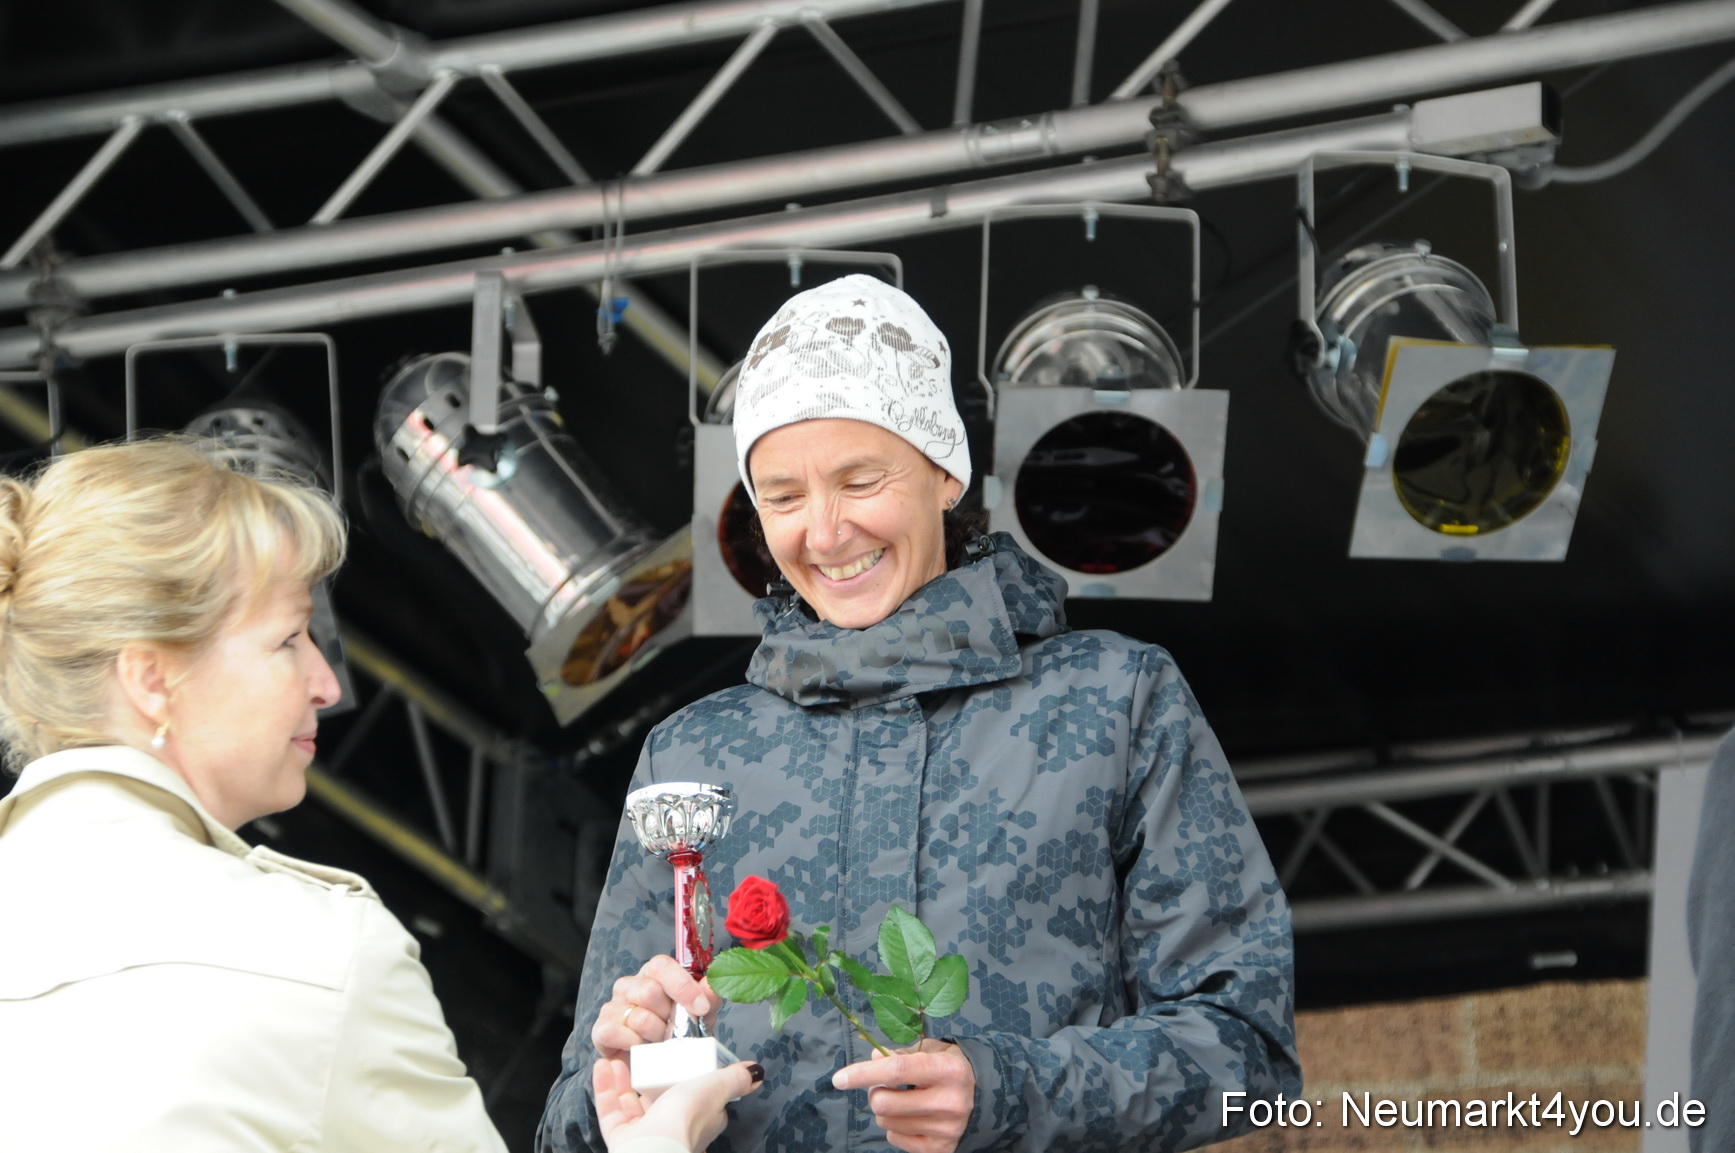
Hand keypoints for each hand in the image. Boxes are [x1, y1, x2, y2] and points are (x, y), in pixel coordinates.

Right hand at [592, 1057, 763, 1152]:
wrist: (653, 1151)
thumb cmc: (685, 1120)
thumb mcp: (713, 1088)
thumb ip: (734, 1079)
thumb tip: (757, 1072)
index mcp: (699, 1120)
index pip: (697, 1096)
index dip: (689, 1074)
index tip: (677, 1052)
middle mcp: (672, 1129)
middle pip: (661, 1098)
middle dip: (651, 1074)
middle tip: (642, 1048)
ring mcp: (646, 1136)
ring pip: (633, 1104)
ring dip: (625, 1077)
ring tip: (619, 1054)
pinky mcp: (622, 1139)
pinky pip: (611, 1111)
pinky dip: (606, 1088)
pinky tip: (602, 1066)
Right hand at [593, 955, 717, 1060]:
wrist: (654, 1066)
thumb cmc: (677, 1034)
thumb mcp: (700, 1016)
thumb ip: (708, 998)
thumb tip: (713, 984)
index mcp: (653, 975)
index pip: (662, 966)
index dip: (683, 986)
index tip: (702, 1008)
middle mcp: (630, 985)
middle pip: (650, 992)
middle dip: (670, 1018)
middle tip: (677, 1032)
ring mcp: (612, 1006)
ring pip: (638, 1017)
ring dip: (656, 1036)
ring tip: (660, 1043)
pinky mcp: (600, 1029)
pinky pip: (615, 1033)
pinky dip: (634, 1045)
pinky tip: (641, 1050)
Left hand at [832, 1038, 975, 1152]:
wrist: (985, 1098)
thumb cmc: (951, 1069)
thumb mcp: (933, 1051)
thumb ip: (902, 1053)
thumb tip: (874, 1058)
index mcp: (949, 1070)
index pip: (898, 1070)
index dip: (864, 1074)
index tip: (840, 1078)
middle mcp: (949, 1102)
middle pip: (884, 1103)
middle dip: (875, 1092)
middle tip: (886, 1085)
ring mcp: (945, 1130)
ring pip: (885, 1121)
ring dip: (886, 1109)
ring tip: (904, 1100)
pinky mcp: (939, 1149)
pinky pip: (894, 1137)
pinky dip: (895, 1126)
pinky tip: (913, 1117)